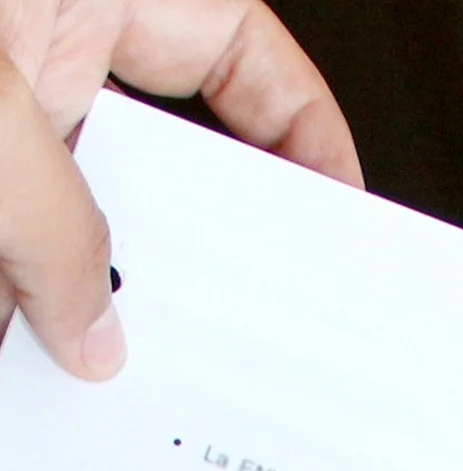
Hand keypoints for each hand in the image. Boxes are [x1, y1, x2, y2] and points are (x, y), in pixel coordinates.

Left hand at [1, 0, 360, 379]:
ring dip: (86, 288)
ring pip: (75, 209)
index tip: (341, 225)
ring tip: (112, 354)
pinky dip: (15, 290)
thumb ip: (55, 232)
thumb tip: (96, 335)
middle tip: (230, 317)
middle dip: (189, 249)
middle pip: (165, 158)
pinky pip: (6, 228)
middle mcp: (42, 36)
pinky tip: (27, 346)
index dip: (307, 140)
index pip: (244, 60)